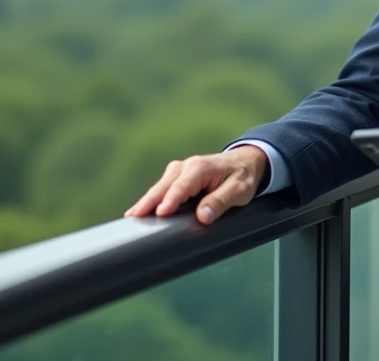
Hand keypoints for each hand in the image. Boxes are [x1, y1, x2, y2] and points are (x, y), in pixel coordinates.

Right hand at [124, 145, 268, 223]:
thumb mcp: (239, 191)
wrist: (246, 162)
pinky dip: (152, 198)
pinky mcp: (177, 176)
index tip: (160, 213)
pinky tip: (141, 210)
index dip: (171, 200)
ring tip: (132, 217)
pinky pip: (162, 188)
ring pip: (160, 187)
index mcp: (201, 168)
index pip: (182, 187)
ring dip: (147, 200)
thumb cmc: (243, 177)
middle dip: (149, 201)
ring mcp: (179, 170)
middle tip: (134, 217)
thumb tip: (203, 216)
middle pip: (164, 186)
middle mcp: (186, 166)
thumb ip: (220, 202)